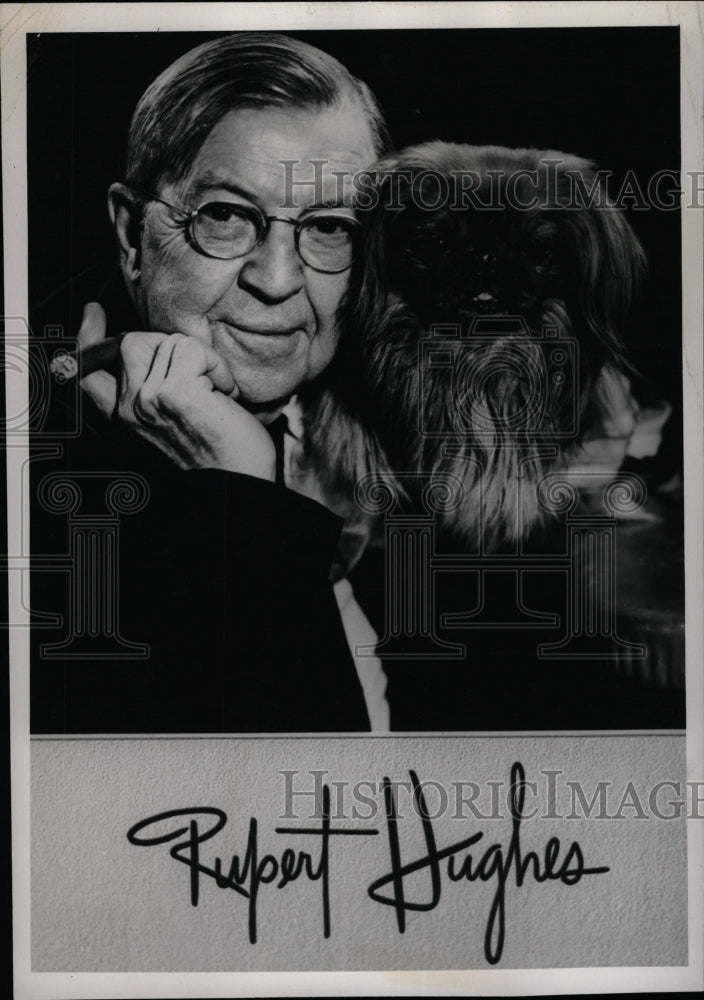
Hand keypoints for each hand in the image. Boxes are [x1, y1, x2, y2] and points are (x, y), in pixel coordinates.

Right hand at [78, 302, 275, 479]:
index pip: (89, 371)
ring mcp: (148, 400)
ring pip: (168, 341)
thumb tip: (157, 351)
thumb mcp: (171, 424)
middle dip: (171, 346)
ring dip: (203, 361)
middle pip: (132, 342)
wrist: (237, 490)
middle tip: (201, 375)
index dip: (88, 338)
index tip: (94, 314)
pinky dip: (218, 367)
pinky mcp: (175, 394)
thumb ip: (150, 393)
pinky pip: (194, 350)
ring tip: (217, 394)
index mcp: (123, 418)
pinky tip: (226, 395)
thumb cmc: (218, 457)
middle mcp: (128, 410)